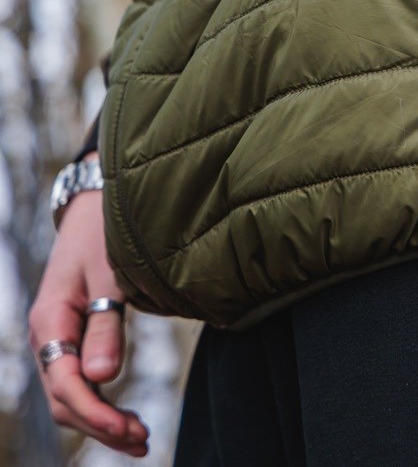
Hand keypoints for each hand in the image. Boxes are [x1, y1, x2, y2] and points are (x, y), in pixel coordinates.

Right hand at [28, 159, 148, 456]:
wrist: (96, 203)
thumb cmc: (104, 232)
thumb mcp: (109, 273)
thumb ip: (106, 324)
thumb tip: (102, 378)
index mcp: (50, 321)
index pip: (65, 385)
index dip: (96, 413)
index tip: (130, 429)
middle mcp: (49, 335)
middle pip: (65, 400)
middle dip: (101, 425)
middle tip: (143, 440)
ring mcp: (59, 338)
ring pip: (71, 396)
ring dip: (101, 421)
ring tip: (140, 440)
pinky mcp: (75, 336)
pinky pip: (80, 381)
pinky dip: (101, 404)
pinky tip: (124, 419)